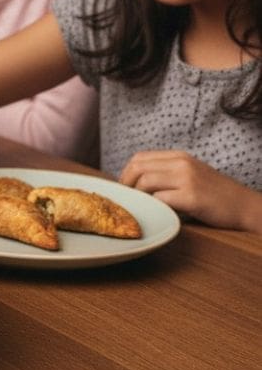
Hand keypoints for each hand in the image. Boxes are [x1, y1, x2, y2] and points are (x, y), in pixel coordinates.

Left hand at [119, 149, 261, 231]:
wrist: (245, 206)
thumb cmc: (215, 194)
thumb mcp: (191, 174)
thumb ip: (167, 173)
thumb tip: (134, 181)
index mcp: (179, 156)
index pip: (139, 157)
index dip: (126, 173)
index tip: (125, 187)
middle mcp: (182, 163)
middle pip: (138, 167)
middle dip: (126, 184)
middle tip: (127, 199)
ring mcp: (187, 179)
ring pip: (145, 182)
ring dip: (138, 196)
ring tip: (141, 206)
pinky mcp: (192, 197)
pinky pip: (160, 199)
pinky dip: (153, 206)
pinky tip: (157, 212)